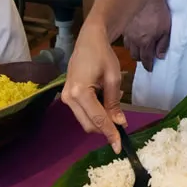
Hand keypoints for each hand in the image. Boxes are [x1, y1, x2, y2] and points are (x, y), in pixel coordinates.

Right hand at [61, 26, 127, 147]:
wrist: (88, 40)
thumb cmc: (103, 55)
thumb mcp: (114, 78)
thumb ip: (114, 103)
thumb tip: (120, 124)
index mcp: (80, 92)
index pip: (98, 119)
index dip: (110, 133)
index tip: (119, 147)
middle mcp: (68, 98)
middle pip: (89, 125)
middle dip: (105, 128)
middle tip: (122, 122)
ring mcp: (65, 98)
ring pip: (85, 121)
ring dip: (100, 120)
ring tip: (112, 104)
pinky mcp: (66, 96)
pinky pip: (82, 113)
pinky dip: (95, 113)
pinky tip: (103, 101)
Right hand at [122, 0, 171, 72]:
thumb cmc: (158, 11)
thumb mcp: (166, 28)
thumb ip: (163, 43)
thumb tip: (160, 56)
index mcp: (145, 43)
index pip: (146, 59)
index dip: (148, 65)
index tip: (150, 68)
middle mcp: (134, 40)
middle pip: (135, 56)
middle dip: (141, 59)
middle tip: (145, 58)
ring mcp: (127, 33)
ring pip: (128, 48)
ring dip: (133, 51)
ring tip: (138, 49)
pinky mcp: (123, 26)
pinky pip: (124, 38)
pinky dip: (128, 42)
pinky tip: (131, 39)